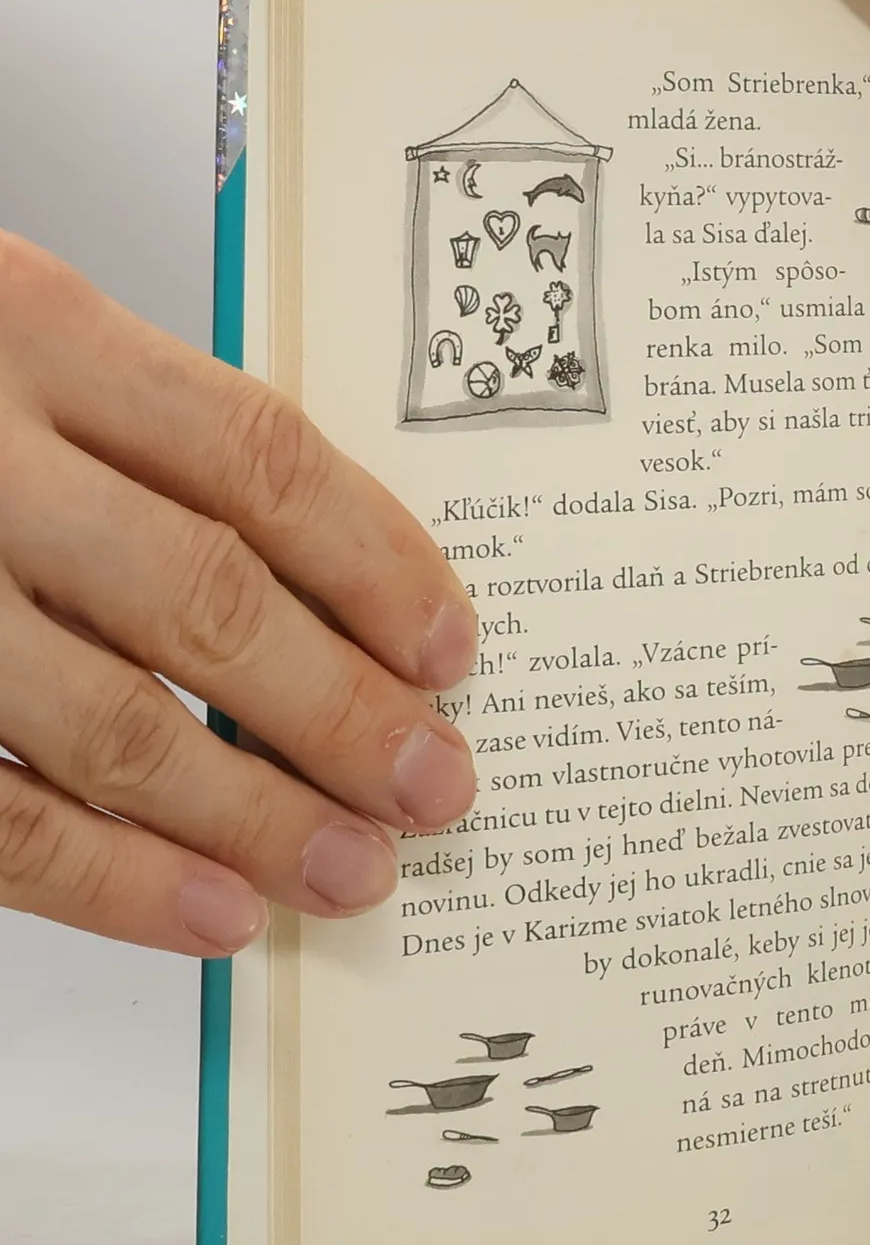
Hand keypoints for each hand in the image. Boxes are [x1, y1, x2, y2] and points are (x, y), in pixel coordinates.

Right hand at [0, 234, 477, 955]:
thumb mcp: (12, 349)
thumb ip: (145, 444)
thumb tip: (338, 604)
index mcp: (30, 330)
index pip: (256, 456)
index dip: (376, 564)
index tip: (450, 651)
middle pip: (202, 596)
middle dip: (339, 710)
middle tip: (434, 786)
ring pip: (107, 721)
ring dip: (253, 815)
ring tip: (354, 870)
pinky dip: (113, 879)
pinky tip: (214, 913)